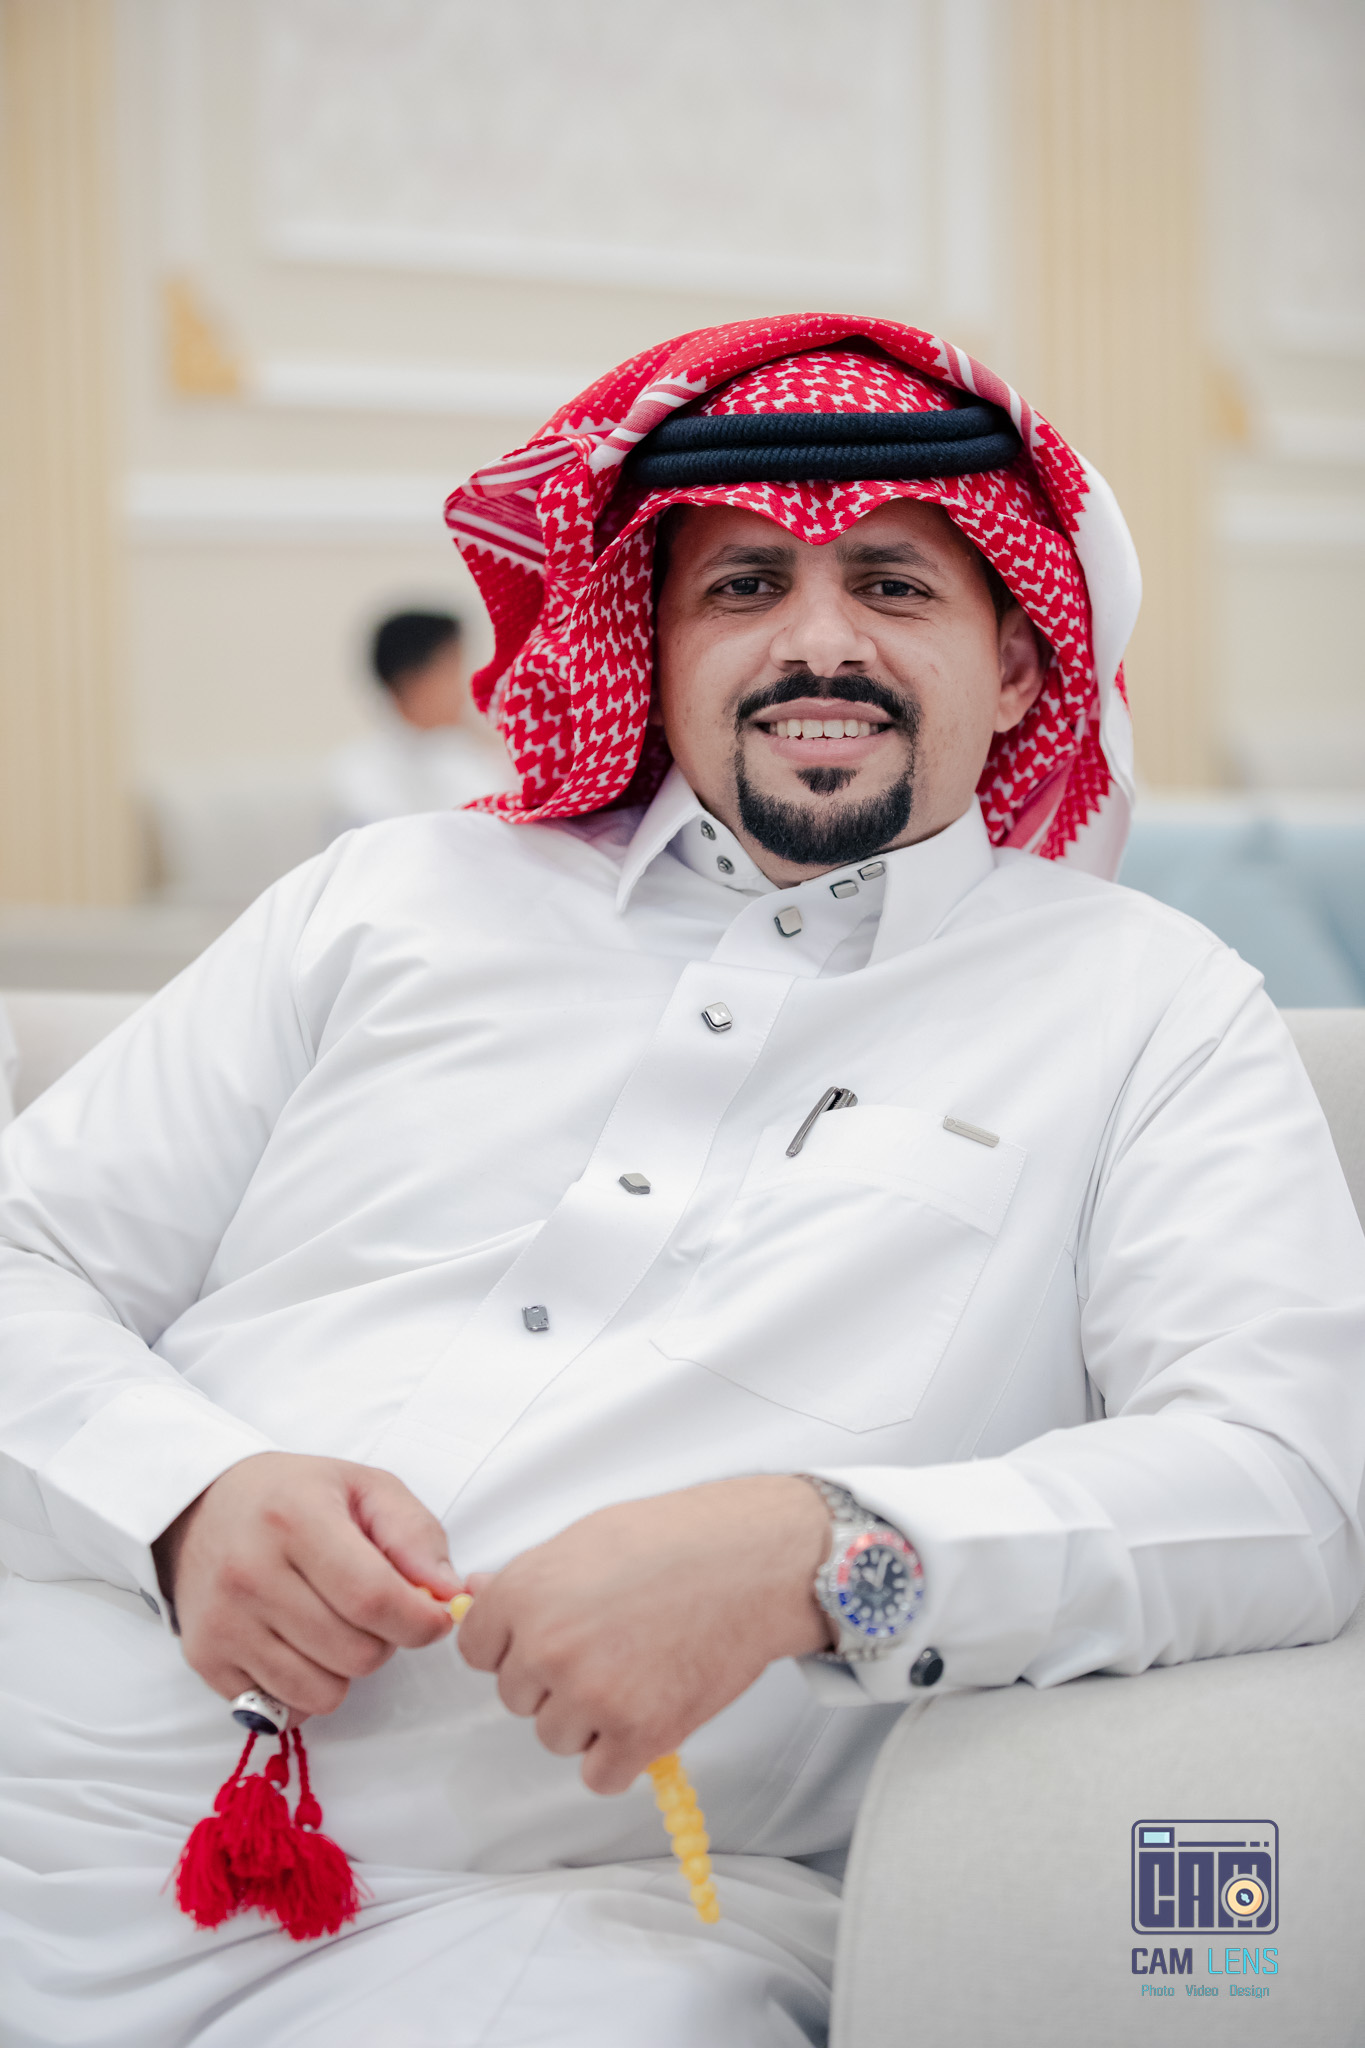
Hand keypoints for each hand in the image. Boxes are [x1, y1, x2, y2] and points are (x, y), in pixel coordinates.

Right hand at [153, 1452, 459, 1717]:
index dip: (420, 1621)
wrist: (202, 1507)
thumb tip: (447, 1593)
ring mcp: (224, 1621)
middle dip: (385, 1640)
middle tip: (371, 1609)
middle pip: (357, 1653)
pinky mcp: (205, 1658)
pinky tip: (298, 1643)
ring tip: (333, 1624)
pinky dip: (305, 1687)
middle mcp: (250, 1573)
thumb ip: (415, 1534)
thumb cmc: (295, 1496)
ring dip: (346, 1668)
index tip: (435, 1617)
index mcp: (295, 1519)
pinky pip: (284, 1709)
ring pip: (324, 1692)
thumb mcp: (364, 1486)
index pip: (374, 1599)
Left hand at [457, 1476, 832, 1793]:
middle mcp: (548, 1647)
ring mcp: (592, 1695)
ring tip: (636, 1672)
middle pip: (517, 1698)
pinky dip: (621, 1756)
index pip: (476, 1651)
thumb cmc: (676, 1538)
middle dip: (554, 1681)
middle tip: (608, 1647)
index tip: (546, 1638)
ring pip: (556, 1738)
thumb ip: (528, 1579)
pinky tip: (647, 1713)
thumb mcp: (584, 1540)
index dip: (514, 1645)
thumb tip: (478, 1598)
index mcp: (525, 1594)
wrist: (752, 1560)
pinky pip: (600, 1775)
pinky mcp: (640, 1734)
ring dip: (589, 1720)